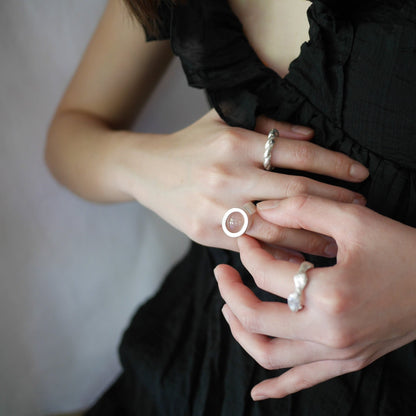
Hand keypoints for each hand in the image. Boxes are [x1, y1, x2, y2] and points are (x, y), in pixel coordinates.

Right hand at [122, 110, 367, 256]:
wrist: (145, 170)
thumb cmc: (189, 144)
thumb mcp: (224, 121)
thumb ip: (268, 127)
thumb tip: (310, 137)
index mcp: (235, 142)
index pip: (298, 154)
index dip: (335, 164)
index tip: (359, 174)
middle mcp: (227, 175)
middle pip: (295, 192)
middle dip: (334, 201)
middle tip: (359, 206)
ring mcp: (216, 207)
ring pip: (277, 226)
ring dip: (312, 234)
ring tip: (337, 238)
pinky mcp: (206, 232)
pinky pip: (251, 245)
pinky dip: (278, 251)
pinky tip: (298, 255)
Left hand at [214, 196, 415, 399]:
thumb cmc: (404, 251)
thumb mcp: (355, 220)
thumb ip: (305, 208)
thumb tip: (263, 210)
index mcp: (329, 294)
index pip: (266, 273)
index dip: (248, 252)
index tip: (245, 238)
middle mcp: (329, 331)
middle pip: (255, 318)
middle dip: (230, 292)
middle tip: (222, 272)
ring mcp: (337, 353)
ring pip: (270, 355)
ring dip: (241, 332)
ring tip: (229, 308)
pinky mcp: (347, 362)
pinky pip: (301, 382)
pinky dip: (275, 386)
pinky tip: (257, 390)